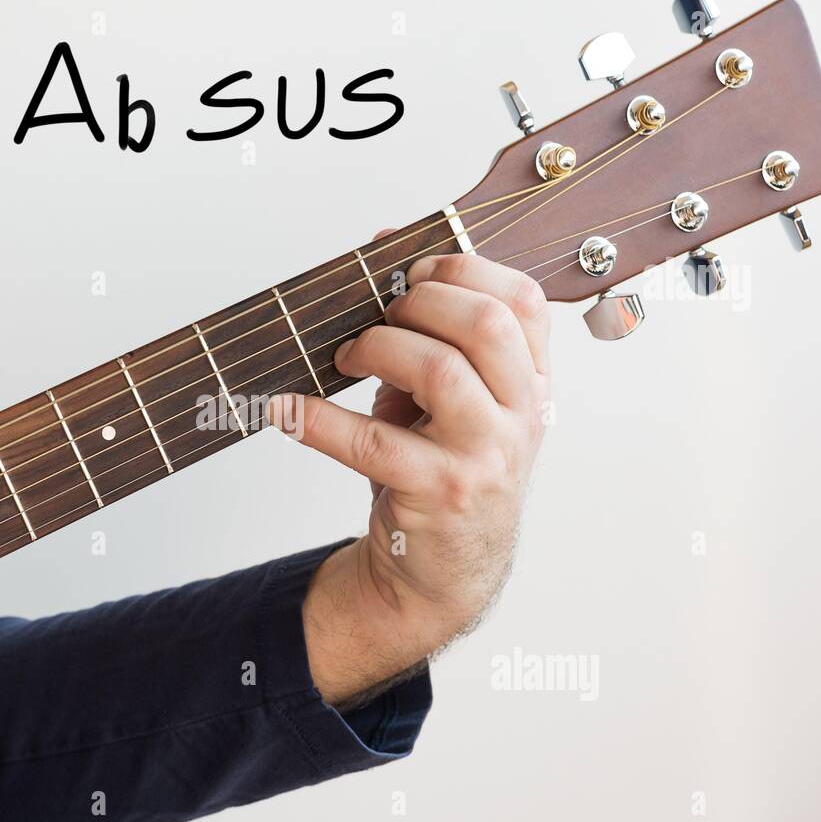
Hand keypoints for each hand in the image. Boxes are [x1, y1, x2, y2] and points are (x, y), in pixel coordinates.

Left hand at [272, 245, 549, 706]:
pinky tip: (289, 411)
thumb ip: (430, 336)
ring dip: (376, 348)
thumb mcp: (449, 403)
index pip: (525, 302)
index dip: (466, 269)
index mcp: (531, 383)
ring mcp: (487, 457)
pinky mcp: (441, 493)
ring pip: (440, 371)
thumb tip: (382, 248)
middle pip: (486, 324)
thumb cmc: (439, 473)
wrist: (443, 573)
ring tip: (342, 357)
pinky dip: (320, 420)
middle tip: (374, 315)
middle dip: (418, 300)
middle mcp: (522, 416)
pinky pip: (375, 442)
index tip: (414, 268)